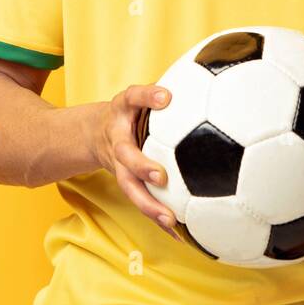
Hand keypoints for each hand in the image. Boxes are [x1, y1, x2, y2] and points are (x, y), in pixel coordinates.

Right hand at [92, 85, 181, 242]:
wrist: (93, 134)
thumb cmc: (129, 111)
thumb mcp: (139, 94)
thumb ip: (162, 89)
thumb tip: (210, 69)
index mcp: (123, 111)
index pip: (133, 97)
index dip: (147, 97)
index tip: (165, 96)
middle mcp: (117, 139)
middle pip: (125, 155)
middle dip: (141, 166)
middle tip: (160, 176)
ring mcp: (119, 166)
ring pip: (130, 188)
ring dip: (150, 205)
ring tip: (171, 221)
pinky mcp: (126, 183)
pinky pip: (143, 202)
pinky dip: (159, 219)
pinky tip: (181, 235)